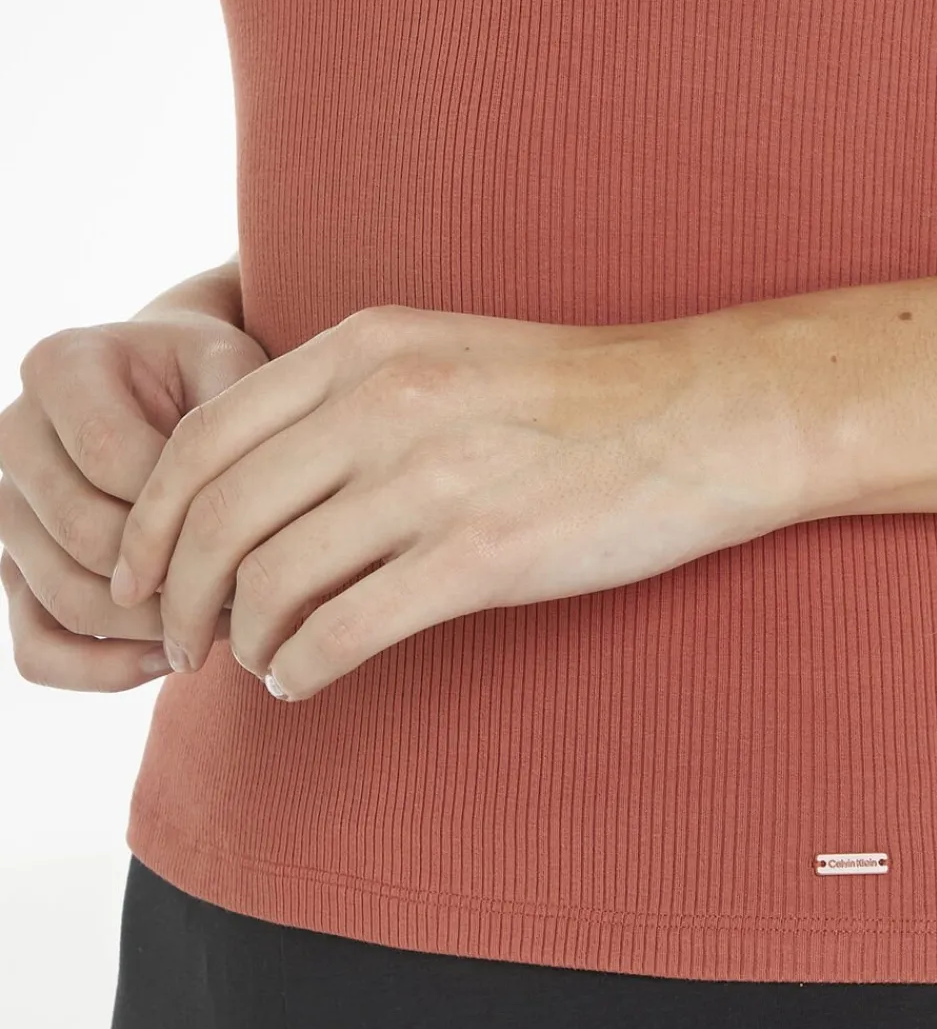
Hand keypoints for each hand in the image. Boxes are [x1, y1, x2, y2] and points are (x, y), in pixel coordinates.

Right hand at [0, 311, 268, 690]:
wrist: (173, 386)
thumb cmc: (211, 375)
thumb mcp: (232, 364)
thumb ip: (230, 415)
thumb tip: (234, 521)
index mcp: (59, 367)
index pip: (111, 458)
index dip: (189, 506)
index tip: (262, 526)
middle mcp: (13, 435)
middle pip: (85, 535)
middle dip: (179, 572)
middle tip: (256, 586)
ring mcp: (5, 508)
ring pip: (66, 597)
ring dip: (153, 625)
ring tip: (230, 617)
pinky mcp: (15, 567)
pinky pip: (37, 647)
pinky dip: (101, 670)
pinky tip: (170, 655)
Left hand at [111, 303, 806, 701]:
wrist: (705, 412)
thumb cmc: (574, 394)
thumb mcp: (440, 357)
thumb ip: (342, 404)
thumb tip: (255, 492)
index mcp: (363, 347)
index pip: (203, 437)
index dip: (150, 520)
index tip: (139, 573)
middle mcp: (384, 403)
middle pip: (219, 514)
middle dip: (174, 593)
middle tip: (175, 640)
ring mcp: (434, 477)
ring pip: (272, 577)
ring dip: (240, 637)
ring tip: (249, 661)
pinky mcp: (486, 553)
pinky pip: (347, 628)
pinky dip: (302, 668)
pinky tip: (301, 681)